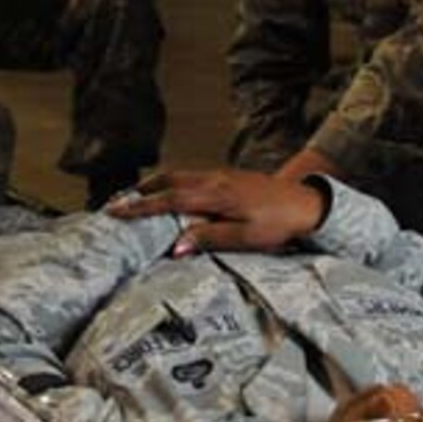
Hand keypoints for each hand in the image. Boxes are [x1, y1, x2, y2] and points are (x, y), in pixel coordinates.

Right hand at [105, 168, 325, 255]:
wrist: (306, 203)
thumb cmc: (278, 222)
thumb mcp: (246, 237)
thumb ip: (210, 238)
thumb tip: (176, 246)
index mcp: (215, 195)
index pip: (169, 200)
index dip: (140, 207)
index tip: (116, 212)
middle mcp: (213, 180)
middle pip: (168, 181)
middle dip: (140, 191)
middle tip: (117, 203)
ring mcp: (220, 175)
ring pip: (179, 175)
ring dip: (154, 184)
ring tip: (136, 196)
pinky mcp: (228, 176)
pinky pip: (191, 176)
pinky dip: (172, 183)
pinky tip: (170, 193)